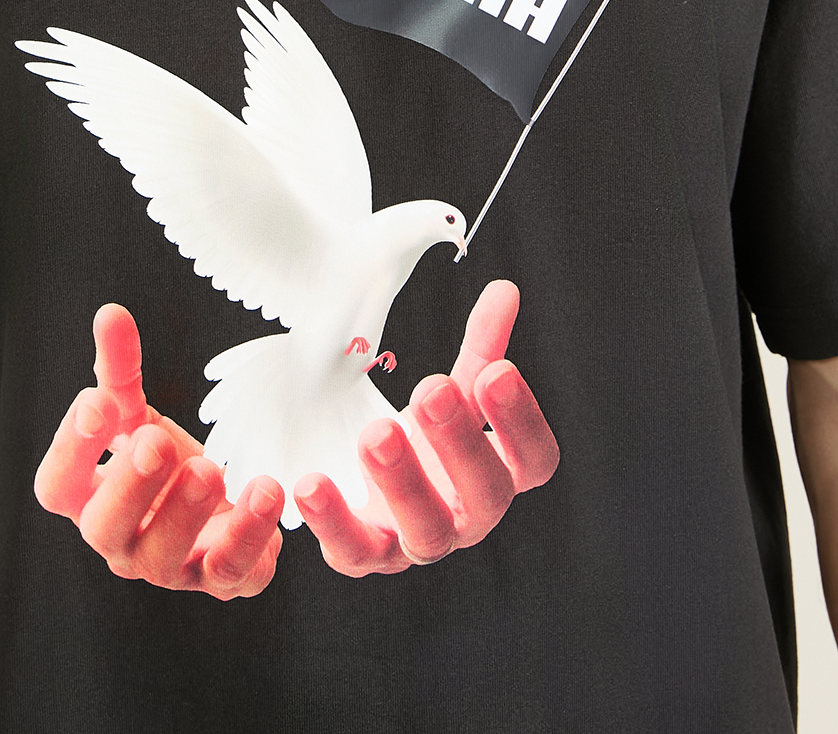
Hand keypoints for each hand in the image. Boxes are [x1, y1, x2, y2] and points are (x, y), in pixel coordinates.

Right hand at [34, 304, 283, 599]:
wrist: (217, 502)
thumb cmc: (162, 458)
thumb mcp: (136, 412)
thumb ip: (121, 368)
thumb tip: (110, 314)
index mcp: (88, 498)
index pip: (57, 486)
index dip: (71, 449)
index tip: (97, 402)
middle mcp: (118, 539)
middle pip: (104, 528)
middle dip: (131, 485)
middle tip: (156, 441)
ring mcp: (165, 567)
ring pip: (164, 557)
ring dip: (188, 513)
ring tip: (212, 468)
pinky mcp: (217, 579)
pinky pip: (230, 571)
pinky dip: (251, 535)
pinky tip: (266, 491)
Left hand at [292, 279, 558, 574]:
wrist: (378, 497)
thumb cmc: (430, 443)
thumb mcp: (456, 392)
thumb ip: (481, 346)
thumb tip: (505, 289)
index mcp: (500, 473)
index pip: (534, 460)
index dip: (521, 422)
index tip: (498, 371)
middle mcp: (470, 516)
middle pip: (485, 494)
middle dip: (459, 442)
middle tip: (431, 390)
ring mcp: (420, 541)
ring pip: (426, 531)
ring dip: (402, 482)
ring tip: (376, 433)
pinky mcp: (368, 555)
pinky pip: (353, 551)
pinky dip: (331, 522)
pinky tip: (309, 484)